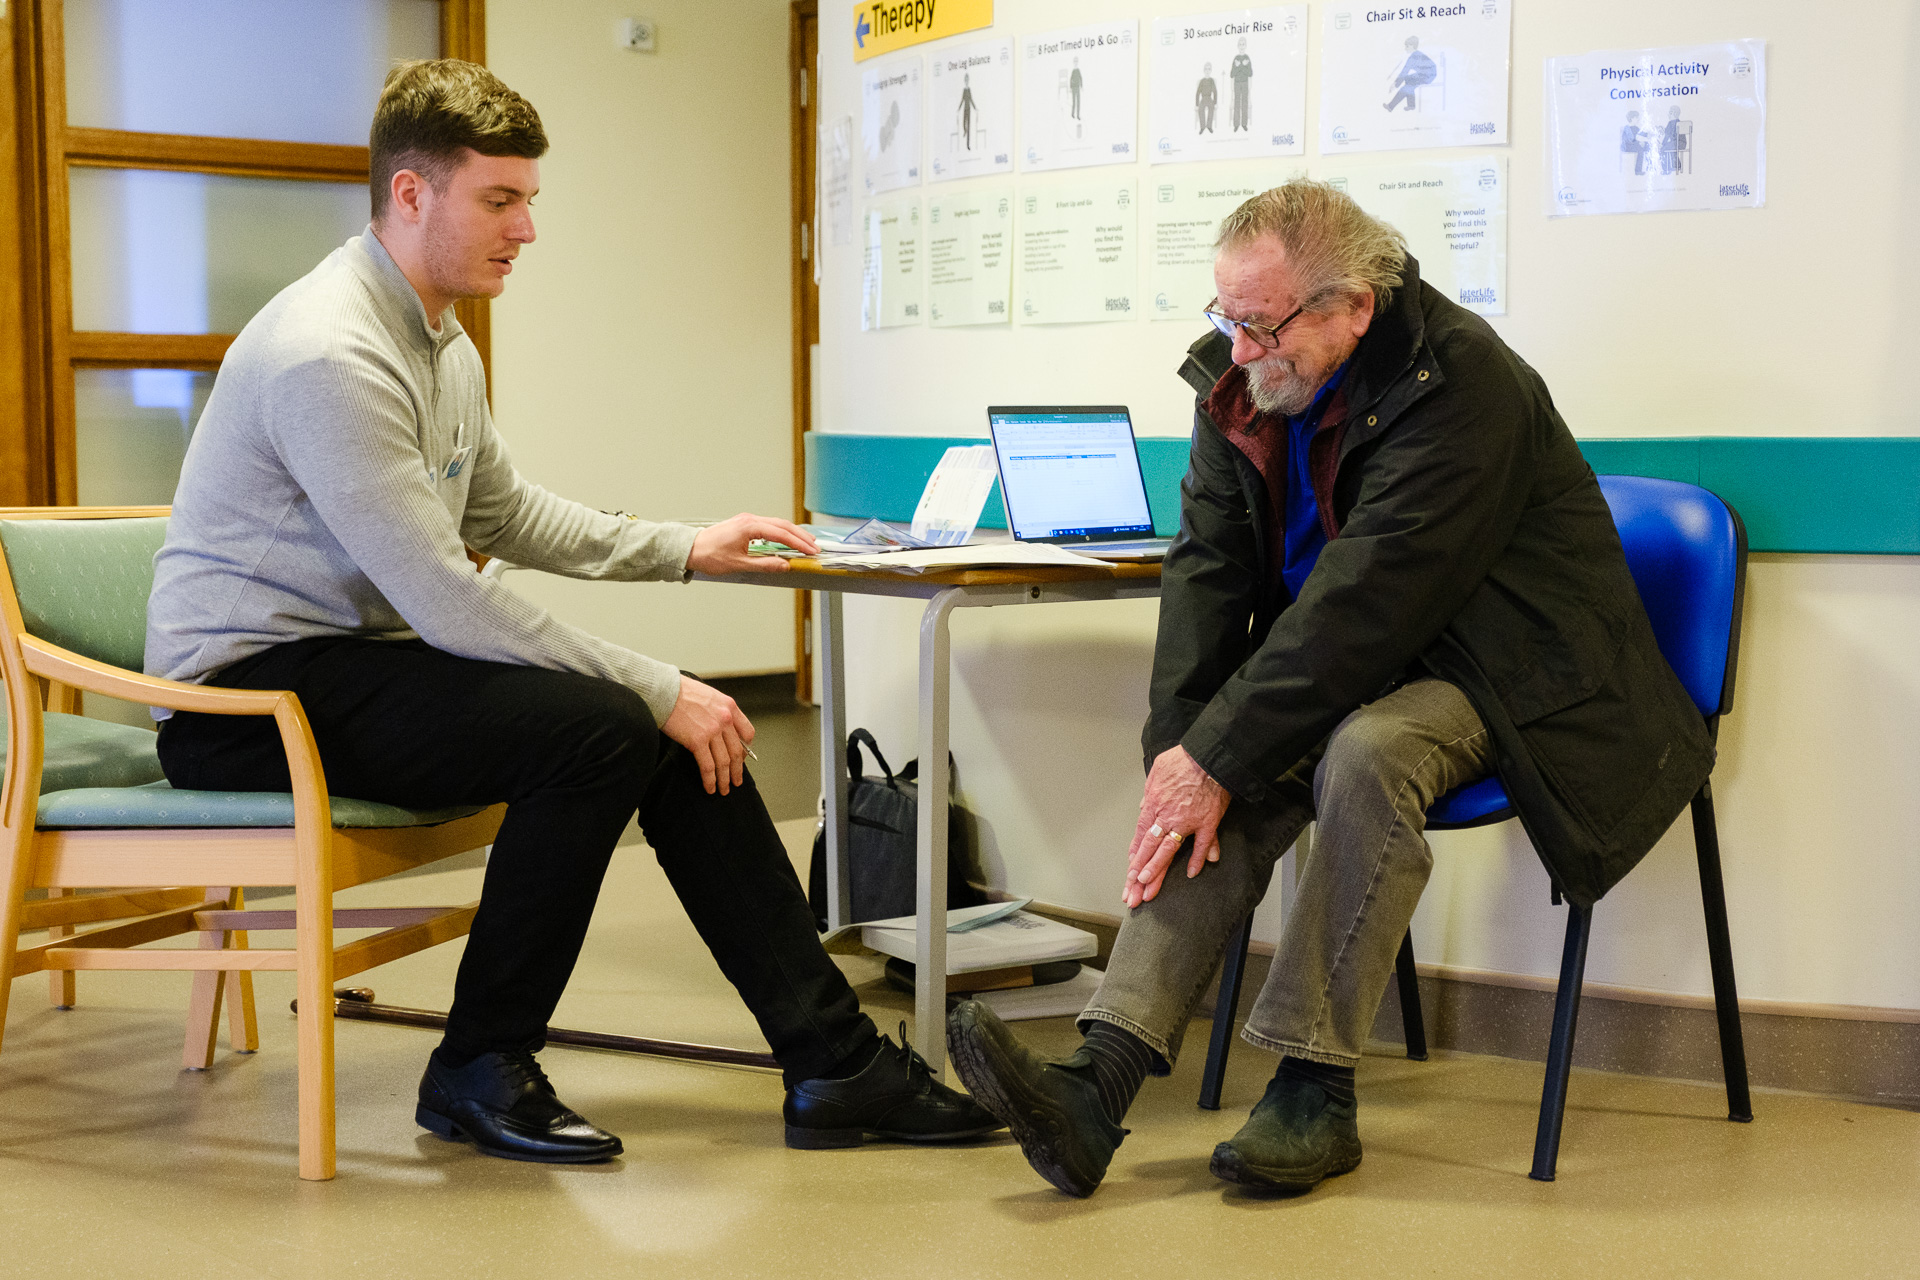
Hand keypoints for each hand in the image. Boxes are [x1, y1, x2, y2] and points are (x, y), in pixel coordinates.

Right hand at [660, 675, 755, 794]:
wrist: (663, 691)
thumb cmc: (681, 692)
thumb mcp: (709, 696)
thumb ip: (719, 712)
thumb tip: (721, 731)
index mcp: (730, 707)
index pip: (747, 733)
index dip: (746, 750)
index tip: (741, 759)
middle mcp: (725, 719)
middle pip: (737, 751)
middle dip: (737, 770)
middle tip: (736, 781)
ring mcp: (712, 731)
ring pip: (724, 762)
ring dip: (724, 779)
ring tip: (723, 789)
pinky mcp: (697, 741)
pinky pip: (708, 766)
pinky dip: (710, 779)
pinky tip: (709, 787)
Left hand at [687, 512, 818, 574]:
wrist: (690, 549)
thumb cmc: (710, 556)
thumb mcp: (739, 564)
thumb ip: (765, 564)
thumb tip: (785, 565)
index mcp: (749, 527)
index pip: (781, 534)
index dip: (798, 543)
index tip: (811, 551)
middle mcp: (749, 520)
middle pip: (782, 525)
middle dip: (800, 536)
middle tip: (814, 547)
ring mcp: (746, 520)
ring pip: (776, 524)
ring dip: (792, 533)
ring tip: (806, 543)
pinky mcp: (743, 524)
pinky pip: (768, 525)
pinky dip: (781, 532)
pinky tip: (787, 540)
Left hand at [1123, 746, 1230, 908]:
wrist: (1208, 756)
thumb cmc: (1182, 760)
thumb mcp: (1156, 771)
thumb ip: (1149, 792)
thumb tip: (1144, 806)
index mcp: (1154, 804)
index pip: (1141, 835)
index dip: (1135, 854)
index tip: (1130, 871)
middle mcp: (1167, 816)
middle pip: (1150, 848)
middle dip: (1139, 871)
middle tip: (1133, 890)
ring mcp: (1187, 821)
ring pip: (1168, 850)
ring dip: (1157, 869)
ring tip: (1148, 887)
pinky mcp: (1207, 821)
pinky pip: (1201, 844)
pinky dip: (1197, 859)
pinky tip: (1191, 873)